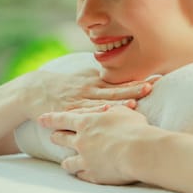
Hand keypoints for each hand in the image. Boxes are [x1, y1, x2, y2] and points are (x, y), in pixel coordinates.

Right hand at [21, 69, 152, 118]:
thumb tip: (122, 80)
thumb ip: (102, 81)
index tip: (158, 78)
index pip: (121, 81)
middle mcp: (90, 89)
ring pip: (102, 101)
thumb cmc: (63, 85)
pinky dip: (95, 113)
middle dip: (135, 88)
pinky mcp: (69, 111)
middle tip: (152, 86)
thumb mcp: (83, 79)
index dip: (139, 80)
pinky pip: (84, 112)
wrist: (34, 91)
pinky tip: (105, 114)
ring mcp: (80, 100)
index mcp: (95, 82)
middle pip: (116, 89)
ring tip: (134, 102)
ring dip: (118, 102)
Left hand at [38, 105, 150, 184]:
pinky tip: (83, 173)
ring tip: (67, 162)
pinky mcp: (93, 175)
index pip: (62, 119)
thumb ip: (110, 111)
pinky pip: (81, 175)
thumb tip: (108, 108)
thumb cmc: (133, 128)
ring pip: (68, 162)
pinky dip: (82, 173)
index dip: (50, 119)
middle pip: (61, 139)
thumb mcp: (121, 112)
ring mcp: (85, 159)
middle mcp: (81, 141)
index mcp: (86, 122)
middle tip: (53, 137)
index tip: (41, 119)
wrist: (140, 152)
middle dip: (56, 137)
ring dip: (67, 160)